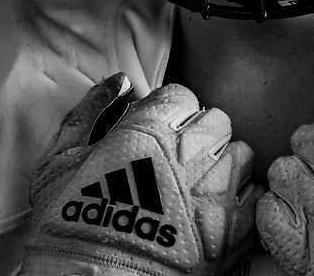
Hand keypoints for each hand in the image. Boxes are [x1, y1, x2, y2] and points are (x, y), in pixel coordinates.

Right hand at [21, 74, 261, 275]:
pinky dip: (240, 198)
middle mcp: (189, 153)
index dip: (168, 113)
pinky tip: (215, 210)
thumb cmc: (69, 227)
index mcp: (148, 130)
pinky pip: (254, 195)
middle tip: (178, 158)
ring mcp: (216, 191)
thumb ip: (91, 112)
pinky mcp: (233, 229)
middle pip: (216, 121)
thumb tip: (120, 84)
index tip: (157, 131)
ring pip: (241, 154)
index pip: (180, 97)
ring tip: (199, 184)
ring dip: (223, 164)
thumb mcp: (59, 161)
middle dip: (199, 134)